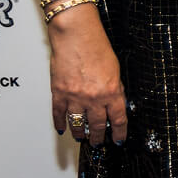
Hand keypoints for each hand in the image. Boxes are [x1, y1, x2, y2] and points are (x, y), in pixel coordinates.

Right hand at [48, 8, 125, 145]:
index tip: (118, 139)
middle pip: (97, 125)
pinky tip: (62, 129)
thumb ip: (114, 88)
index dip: (118, 132)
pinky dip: (59, 123)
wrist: (76, 35)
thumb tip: (114, 103)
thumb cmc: (96, 47)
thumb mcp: (115, 70)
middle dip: (98, 136)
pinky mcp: (59, 92)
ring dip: (79, 133)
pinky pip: (58, 114)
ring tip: (81, 138)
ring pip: (77, 123)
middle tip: (97, 142)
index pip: (118, 119)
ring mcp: (75, 96)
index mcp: (111, 91)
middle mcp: (93, 97)